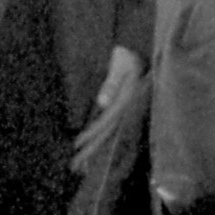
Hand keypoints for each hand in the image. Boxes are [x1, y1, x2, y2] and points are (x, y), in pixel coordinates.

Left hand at [69, 41, 142, 173]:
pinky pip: (110, 127)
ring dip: (95, 149)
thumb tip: (102, 103)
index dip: (92, 134)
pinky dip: (100, 138)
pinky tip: (92, 147)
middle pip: (107, 133)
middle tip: (76, 166)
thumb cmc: (127, 55)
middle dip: (92, 150)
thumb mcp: (120, 65)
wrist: (138, 47)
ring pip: (109, 133)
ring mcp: (125, 109)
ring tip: (82, 166)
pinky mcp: (122, 107)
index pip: (106, 121)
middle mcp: (126, 107)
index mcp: (126, 99)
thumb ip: (112, 83)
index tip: (77, 145)